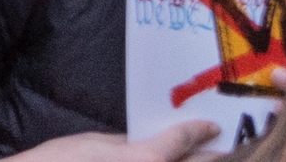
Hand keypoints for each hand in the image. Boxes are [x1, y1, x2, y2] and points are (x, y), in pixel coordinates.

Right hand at [0, 125, 220, 161]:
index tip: (211, 126)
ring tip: (205, 159)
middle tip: (226, 149)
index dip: (199, 131)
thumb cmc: (60, 161)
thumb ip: (127, 142)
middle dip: (214, 158)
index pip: (181, 141)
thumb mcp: (93, 142)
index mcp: (144, 160)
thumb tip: (147, 139)